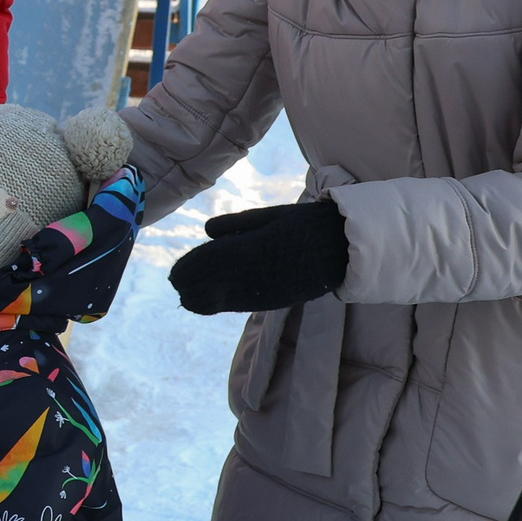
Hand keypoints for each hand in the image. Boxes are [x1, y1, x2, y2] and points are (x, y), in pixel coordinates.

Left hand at [167, 198, 348, 314]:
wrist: (346, 247)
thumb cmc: (306, 224)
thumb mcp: (272, 216)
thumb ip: (238, 224)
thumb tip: (207, 229)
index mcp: (258, 246)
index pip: (216, 259)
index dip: (193, 267)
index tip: (175, 273)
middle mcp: (261, 271)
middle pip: (217, 281)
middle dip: (194, 284)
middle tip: (175, 284)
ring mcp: (269, 289)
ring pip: (229, 297)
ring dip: (204, 298)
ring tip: (186, 297)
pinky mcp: (278, 299)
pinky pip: (244, 303)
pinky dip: (222, 304)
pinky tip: (208, 304)